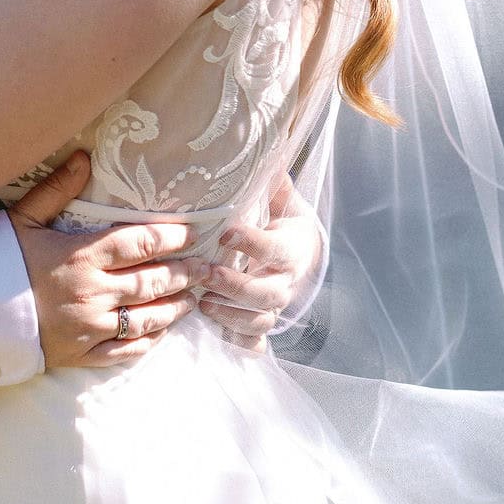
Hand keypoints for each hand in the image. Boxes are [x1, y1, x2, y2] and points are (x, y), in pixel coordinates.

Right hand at [7, 152, 206, 368]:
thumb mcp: (21, 218)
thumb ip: (57, 188)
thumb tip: (84, 155)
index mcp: (81, 255)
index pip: (140, 243)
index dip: (171, 238)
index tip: (193, 233)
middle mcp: (92, 293)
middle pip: (152, 282)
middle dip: (184, 273)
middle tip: (207, 267)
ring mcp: (88, 328)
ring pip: (146, 319)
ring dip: (174, 307)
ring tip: (193, 298)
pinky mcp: (79, 355)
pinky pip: (125, 352)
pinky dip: (147, 342)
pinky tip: (160, 333)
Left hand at [196, 177, 324, 345]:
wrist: (300, 253)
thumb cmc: (281, 222)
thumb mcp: (282, 201)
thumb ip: (273, 185)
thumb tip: (268, 159)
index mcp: (291, 249)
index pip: (274, 249)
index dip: (252, 242)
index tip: (226, 232)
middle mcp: (284, 282)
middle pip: (267, 293)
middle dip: (237, 286)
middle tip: (208, 274)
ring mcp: (273, 307)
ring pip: (260, 320)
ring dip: (232, 315)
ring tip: (203, 303)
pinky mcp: (261, 323)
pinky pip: (254, 342)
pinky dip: (239, 344)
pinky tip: (218, 338)